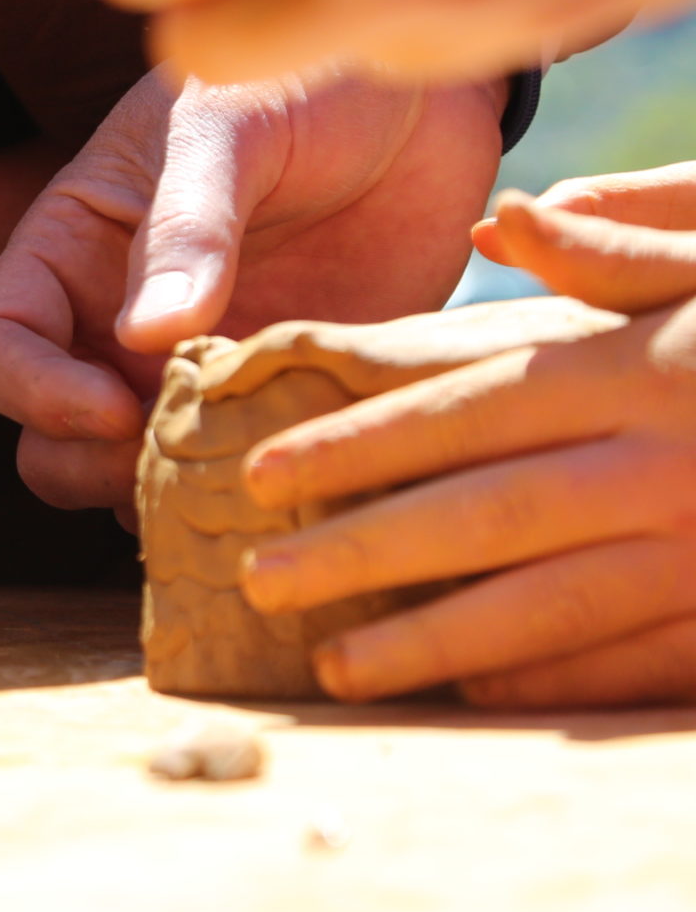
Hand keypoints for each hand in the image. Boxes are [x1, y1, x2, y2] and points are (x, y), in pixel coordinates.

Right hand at [0, 68, 503, 510]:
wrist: (419, 98)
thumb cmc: (297, 80)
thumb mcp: (228, 125)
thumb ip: (187, 224)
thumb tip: (145, 338)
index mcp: (69, 256)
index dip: (33, 395)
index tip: (116, 404)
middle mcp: (114, 330)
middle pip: (46, 445)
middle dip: (95, 468)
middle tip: (182, 453)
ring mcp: (198, 374)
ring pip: (138, 481)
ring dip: (174, 495)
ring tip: (248, 465)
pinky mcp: (280, 402)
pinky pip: (244, 477)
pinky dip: (262, 500)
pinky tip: (311, 466)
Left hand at [240, 190, 695, 704]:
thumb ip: (624, 241)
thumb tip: (509, 217)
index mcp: (644, 367)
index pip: (464, 411)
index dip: (354, 445)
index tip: (258, 475)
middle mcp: (670, 463)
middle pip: (481, 517)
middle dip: (361, 554)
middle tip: (257, 581)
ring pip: (548, 606)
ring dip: (434, 642)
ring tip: (335, 669)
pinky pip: (640, 660)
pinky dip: (552, 680)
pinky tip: (473, 693)